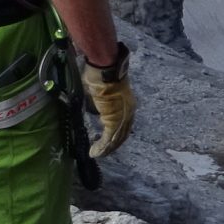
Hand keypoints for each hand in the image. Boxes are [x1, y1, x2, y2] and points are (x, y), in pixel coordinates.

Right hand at [81, 44, 134, 158]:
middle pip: (122, 133)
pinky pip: (109, 138)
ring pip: (116, 138)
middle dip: (112, 144)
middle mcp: (128, 111)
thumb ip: (100, 100)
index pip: (124, 123)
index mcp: (127, 103)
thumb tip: (94, 105)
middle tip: (102, 151)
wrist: (104, 69)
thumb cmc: (100, 74)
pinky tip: (95, 152)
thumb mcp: (100, 90)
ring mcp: (123, 116)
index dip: (116, 133)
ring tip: (97, 154)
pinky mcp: (115, 119)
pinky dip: (102, 146)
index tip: (106, 139)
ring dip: (106, 148)